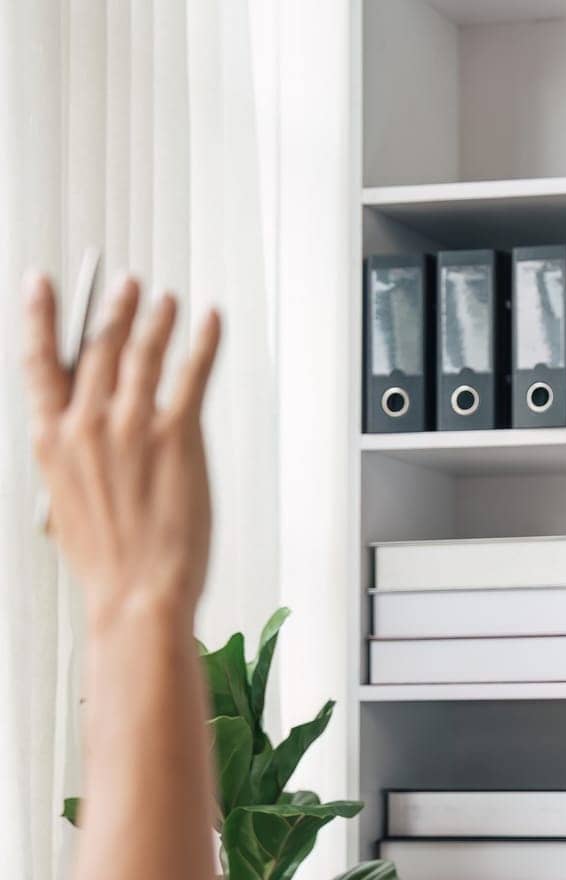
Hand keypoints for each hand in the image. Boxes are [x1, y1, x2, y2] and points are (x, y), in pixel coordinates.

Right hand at [21, 273, 220, 632]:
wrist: (138, 593)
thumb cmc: (107, 559)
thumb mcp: (64, 501)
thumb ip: (71, 458)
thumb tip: (77, 436)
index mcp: (52, 440)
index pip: (39, 361)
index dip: (41, 316)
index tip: (43, 284)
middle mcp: (88, 424)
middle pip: (99, 347)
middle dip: (114, 309)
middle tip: (125, 283)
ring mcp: (133, 426)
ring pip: (144, 353)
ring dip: (156, 319)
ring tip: (165, 298)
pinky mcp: (178, 435)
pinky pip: (192, 373)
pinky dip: (203, 341)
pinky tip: (209, 320)